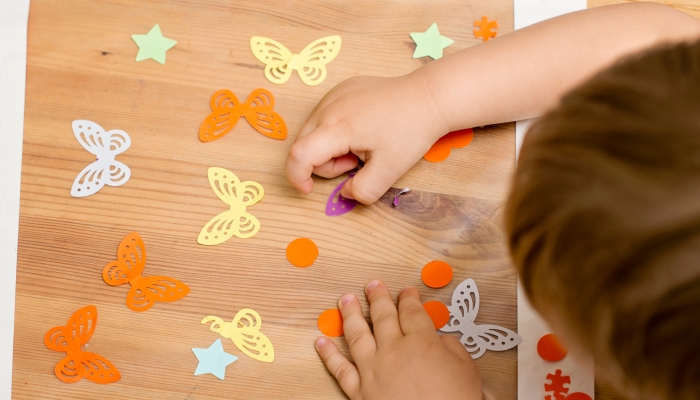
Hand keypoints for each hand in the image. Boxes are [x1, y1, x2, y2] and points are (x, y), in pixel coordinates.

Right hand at [286, 73, 448, 203]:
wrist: (428, 97)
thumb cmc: (410, 131)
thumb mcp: (390, 170)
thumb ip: (363, 190)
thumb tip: (345, 192)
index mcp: (337, 127)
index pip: (299, 154)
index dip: (296, 177)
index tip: (309, 190)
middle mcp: (328, 107)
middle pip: (304, 145)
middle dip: (324, 164)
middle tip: (357, 162)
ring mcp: (334, 94)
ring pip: (313, 132)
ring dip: (330, 147)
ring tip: (362, 145)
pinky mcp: (342, 88)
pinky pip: (324, 116)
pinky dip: (336, 131)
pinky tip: (362, 128)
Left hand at [315, 280, 481, 399]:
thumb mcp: (466, 370)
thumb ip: (452, 347)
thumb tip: (441, 340)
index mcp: (421, 342)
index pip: (412, 312)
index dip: (409, 299)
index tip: (406, 291)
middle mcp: (393, 351)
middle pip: (383, 317)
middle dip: (378, 298)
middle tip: (373, 285)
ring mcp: (373, 371)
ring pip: (357, 335)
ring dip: (350, 314)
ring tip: (345, 299)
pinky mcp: (360, 392)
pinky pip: (340, 369)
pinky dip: (329, 354)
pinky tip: (321, 341)